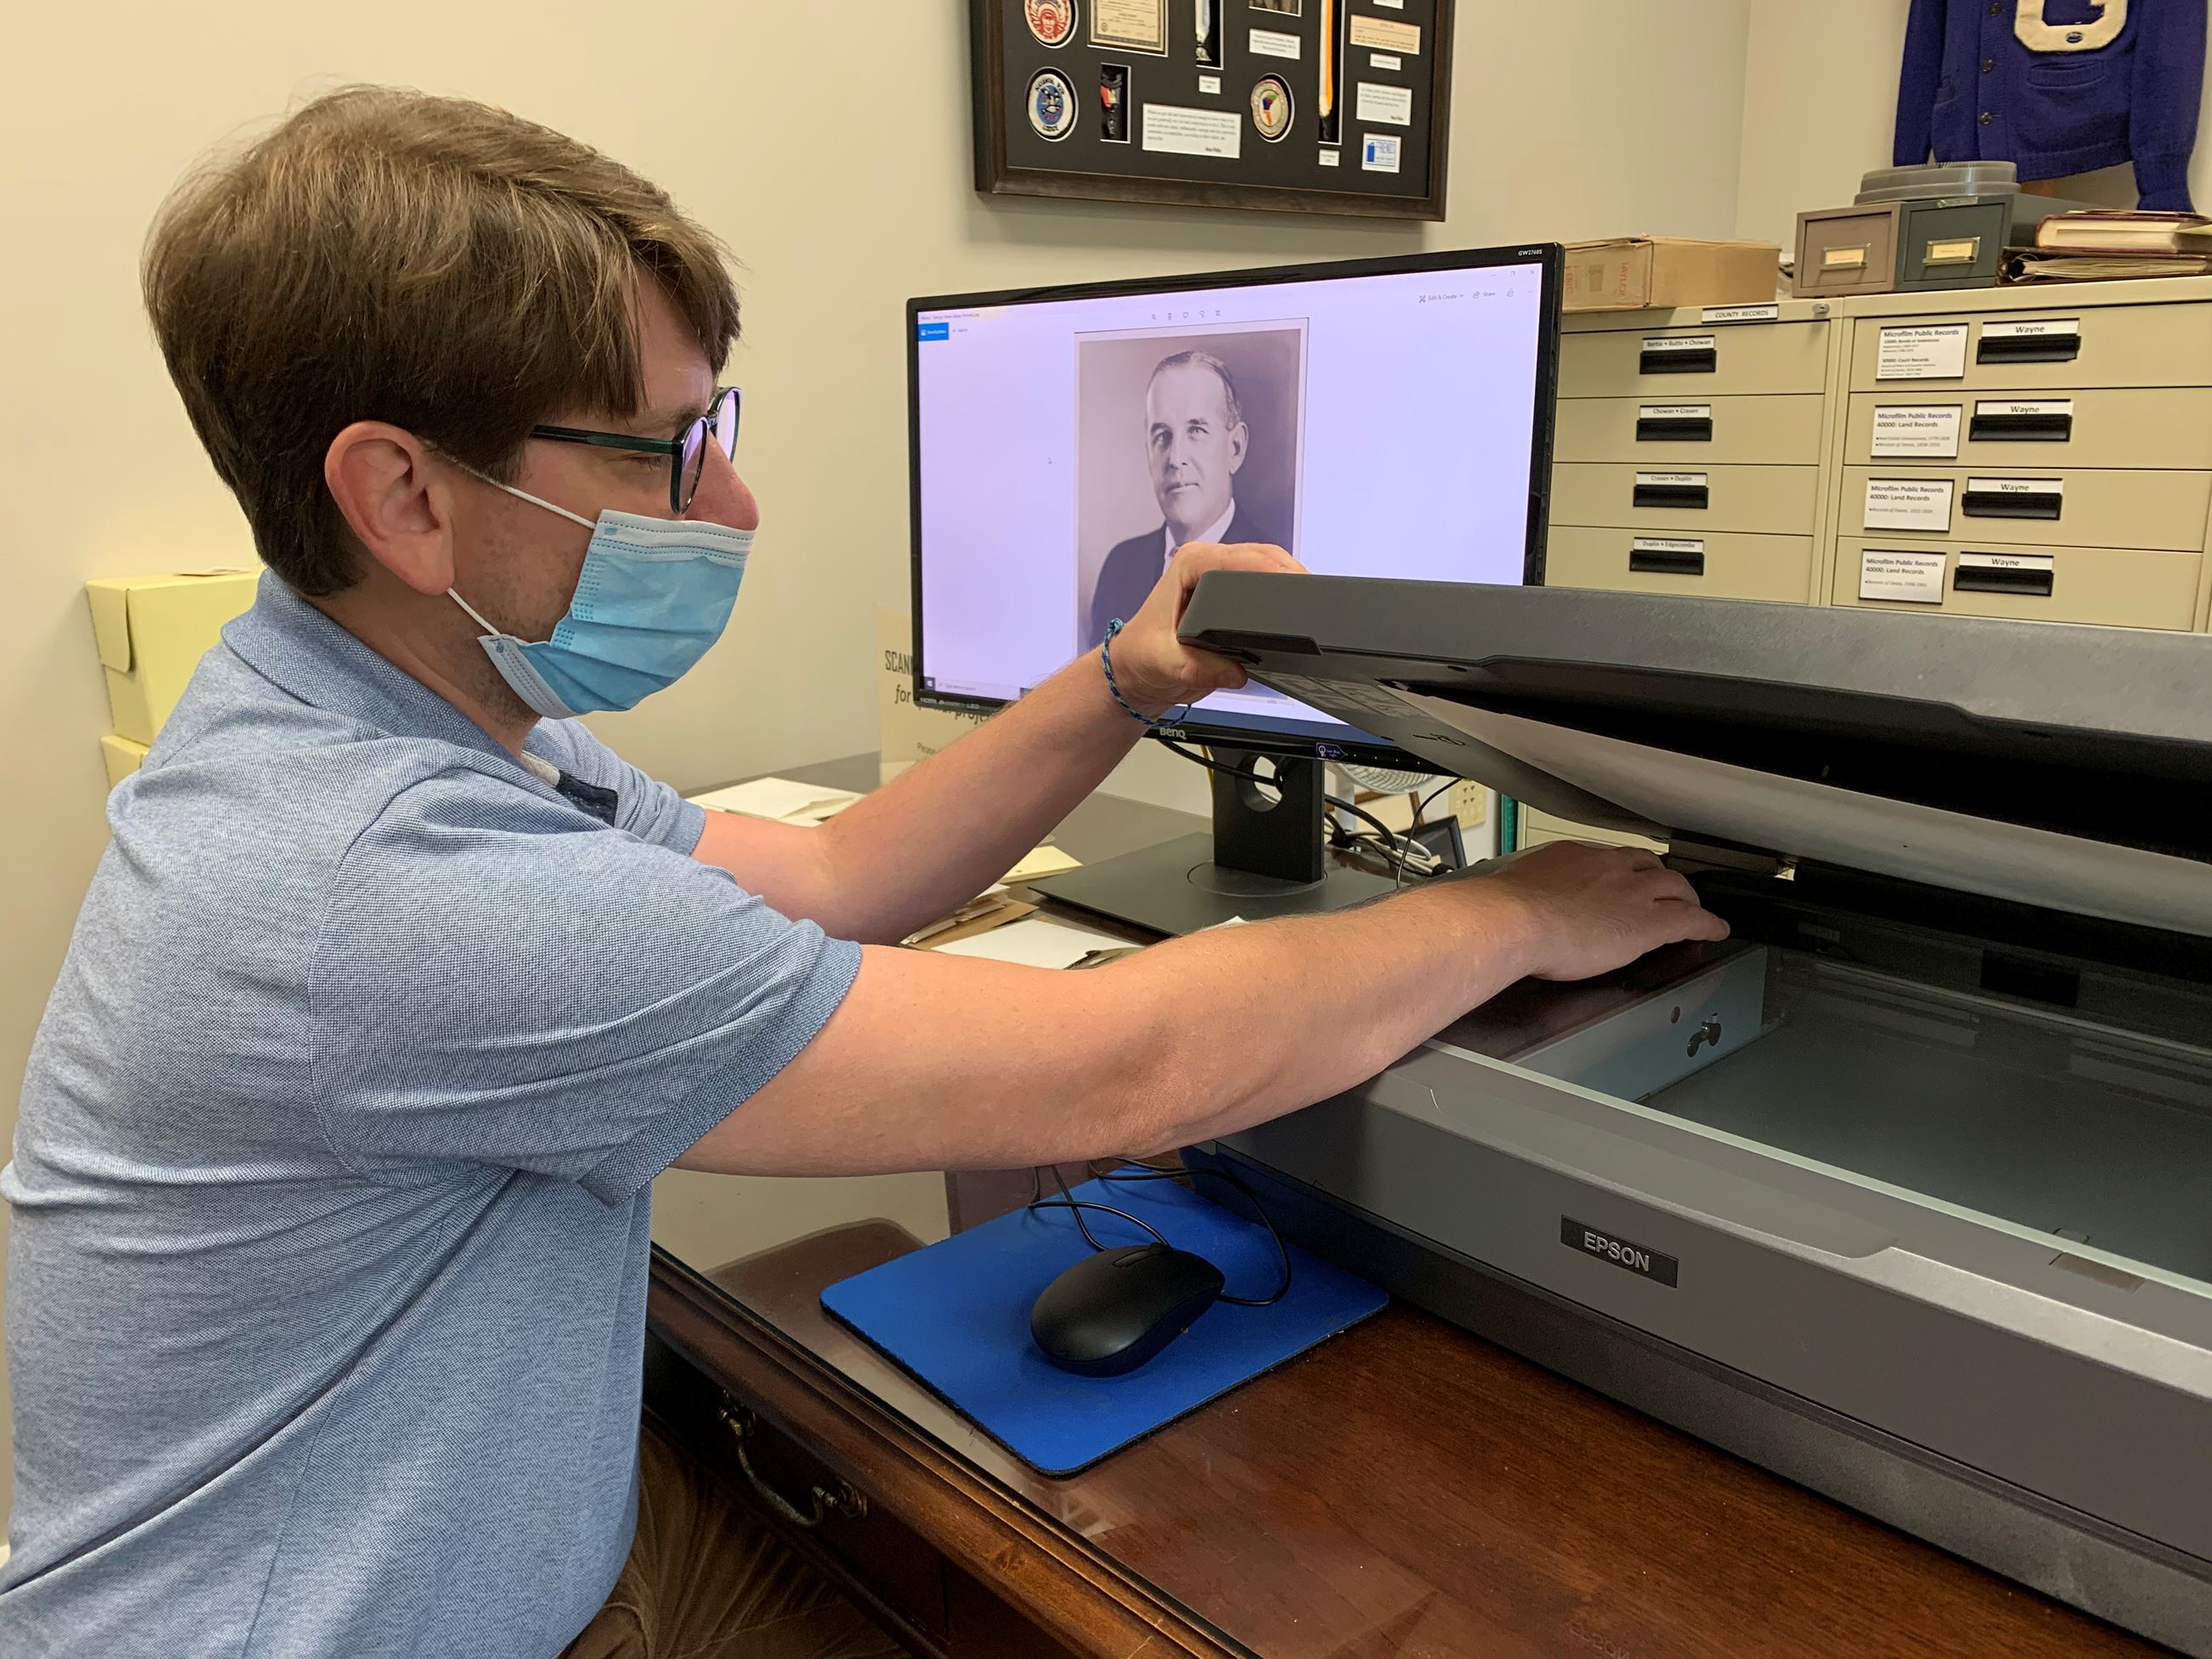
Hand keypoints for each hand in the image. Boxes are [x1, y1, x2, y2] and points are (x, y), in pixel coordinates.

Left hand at [1105, 541, 1304, 715]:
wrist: (1137, 669)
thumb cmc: (1142, 657)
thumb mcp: (1166, 665)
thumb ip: (1198, 668)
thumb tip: (1236, 671)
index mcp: (1189, 566)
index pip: (1239, 558)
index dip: (1270, 571)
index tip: (1294, 587)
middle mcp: (1207, 563)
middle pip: (1263, 556)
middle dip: (1290, 574)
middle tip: (1314, 599)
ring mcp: (1222, 576)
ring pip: (1270, 565)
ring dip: (1292, 581)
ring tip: (1313, 603)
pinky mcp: (1233, 594)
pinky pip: (1267, 584)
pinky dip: (1285, 594)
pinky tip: (1298, 609)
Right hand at [1476, 842, 1729, 981]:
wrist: (1513, 920)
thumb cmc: (1503, 912)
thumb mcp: (1511, 892)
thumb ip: (1521, 897)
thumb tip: (1508, 908)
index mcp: (1572, 858)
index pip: (1609, 859)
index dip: (1623, 870)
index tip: (1621, 877)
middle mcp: (1607, 868)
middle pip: (1649, 865)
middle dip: (1660, 878)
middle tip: (1666, 890)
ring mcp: (1631, 893)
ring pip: (1675, 887)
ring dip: (1686, 898)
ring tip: (1694, 908)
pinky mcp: (1648, 923)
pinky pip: (1691, 920)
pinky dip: (1708, 924)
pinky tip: (1715, 930)